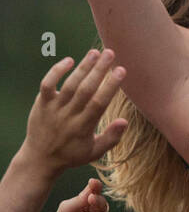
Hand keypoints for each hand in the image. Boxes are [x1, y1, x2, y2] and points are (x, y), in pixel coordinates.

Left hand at [20, 49, 126, 177]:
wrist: (39, 159)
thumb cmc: (71, 155)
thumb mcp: (95, 153)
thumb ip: (112, 138)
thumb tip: (124, 120)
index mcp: (84, 127)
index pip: (99, 102)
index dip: (111, 85)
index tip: (121, 70)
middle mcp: (69, 115)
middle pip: (85, 89)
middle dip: (99, 69)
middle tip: (110, 53)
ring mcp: (54, 108)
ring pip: (69, 84)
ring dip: (83, 66)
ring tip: (96, 52)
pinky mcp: (41, 104)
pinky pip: (47, 84)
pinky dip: (56, 71)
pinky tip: (69, 60)